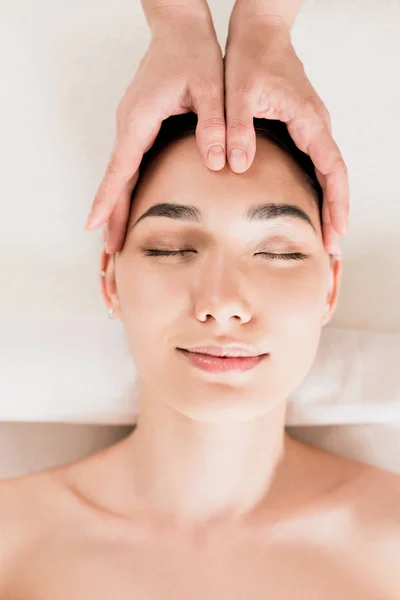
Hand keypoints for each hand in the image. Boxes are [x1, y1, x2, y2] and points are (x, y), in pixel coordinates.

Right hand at [84, 16, 224, 253]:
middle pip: (116, 178)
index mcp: (141, 119)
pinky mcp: (140, 125)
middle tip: (109, 248)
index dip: (108, 199)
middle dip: (111, 213)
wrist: (180, 28)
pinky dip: (126, 186)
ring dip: (117, 203)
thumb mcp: (210, 87)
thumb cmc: (194, 53)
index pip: (120, 168)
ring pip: (120, 172)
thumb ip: (214, 124)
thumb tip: (219, 162)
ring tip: (117, 234)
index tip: (94, 226)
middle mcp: (129, 125)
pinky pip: (129, 162)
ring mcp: (132, 125)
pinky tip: (130, 201)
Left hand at [224, 16, 348, 255]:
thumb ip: (237, 128)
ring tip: (324, 232)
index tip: (336, 231)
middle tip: (332, 245)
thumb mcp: (237, 92)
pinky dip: (318, 186)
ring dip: (330, 201)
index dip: (336, 202)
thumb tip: (238, 166)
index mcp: (308, 119)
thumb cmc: (251, 57)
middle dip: (337, 211)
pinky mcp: (301, 125)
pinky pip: (316, 161)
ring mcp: (311, 125)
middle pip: (335, 175)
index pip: (332, 168)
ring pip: (328, 170)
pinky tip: (308, 202)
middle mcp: (316, 124)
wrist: (259, 30)